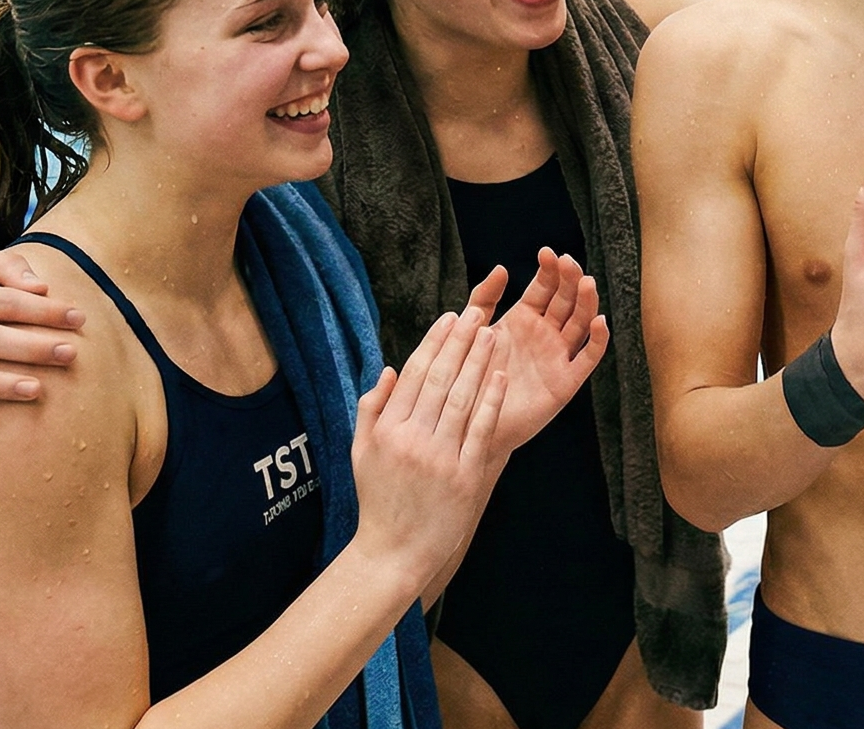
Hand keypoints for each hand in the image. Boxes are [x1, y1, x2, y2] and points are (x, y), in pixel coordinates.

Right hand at [348, 308, 508, 590]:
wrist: (394, 552)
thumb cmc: (379, 500)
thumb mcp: (362, 453)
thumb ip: (372, 409)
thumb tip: (390, 367)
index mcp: (386, 431)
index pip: (414, 375)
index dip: (434, 342)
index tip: (450, 317)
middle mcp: (410, 440)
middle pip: (440, 380)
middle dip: (460, 342)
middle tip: (477, 311)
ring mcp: (438, 458)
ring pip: (462, 398)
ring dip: (479, 362)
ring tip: (492, 334)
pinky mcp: (463, 475)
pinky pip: (480, 429)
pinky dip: (491, 400)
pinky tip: (501, 375)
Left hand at [467, 249, 609, 453]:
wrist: (467, 425)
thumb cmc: (467, 378)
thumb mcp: (472, 331)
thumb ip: (484, 299)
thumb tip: (501, 267)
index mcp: (524, 319)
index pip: (545, 287)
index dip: (549, 270)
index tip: (546, 253)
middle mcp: (545, 334)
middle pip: (566, 300)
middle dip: (569, 279)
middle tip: (568, 262)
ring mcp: (558, 357)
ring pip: (581, 323)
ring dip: (587, 302)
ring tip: (586, 282)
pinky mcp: (566, 382)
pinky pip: (588, 358)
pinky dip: (597, 340)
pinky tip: (599, 321)